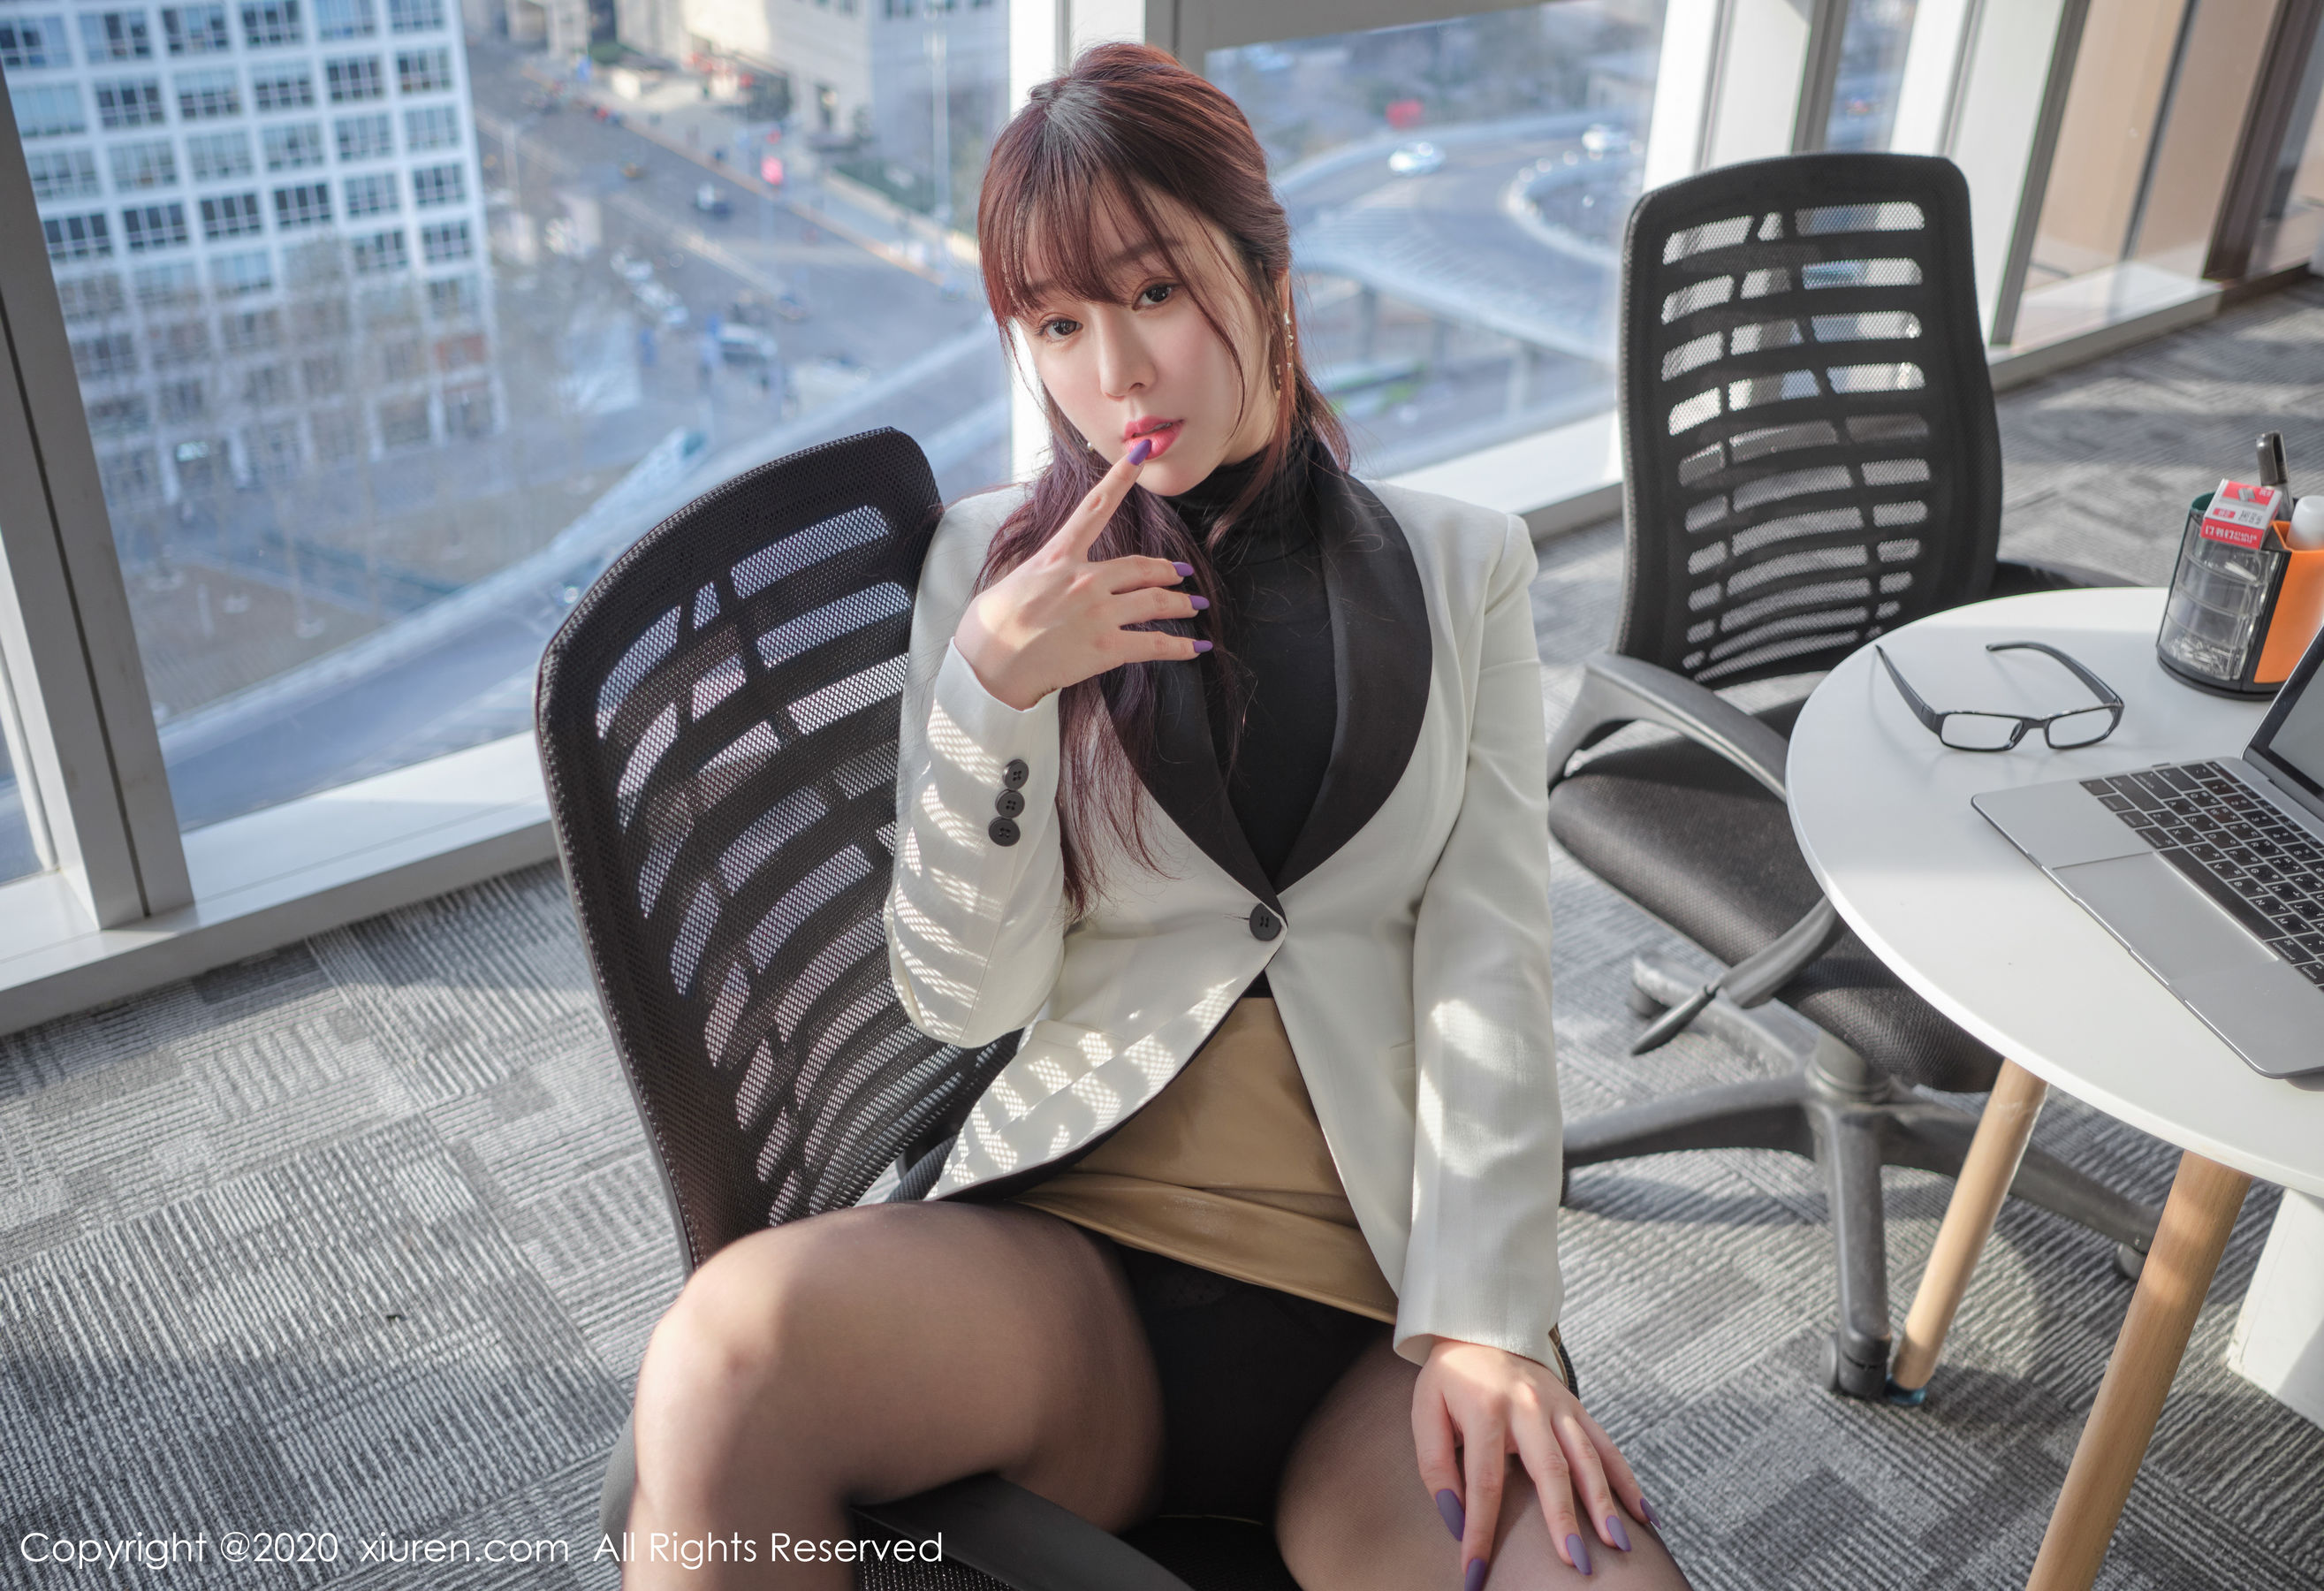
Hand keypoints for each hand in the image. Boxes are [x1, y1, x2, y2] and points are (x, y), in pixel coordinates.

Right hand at [953, 444, 1207, 710]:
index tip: (1141, 454)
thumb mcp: (1016, 580)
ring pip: (1156, 601)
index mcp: (1058, 556)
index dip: (1122, 476)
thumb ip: (1046, 571)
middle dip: (1168, 571)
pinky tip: (1194, 649)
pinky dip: (1180, 647)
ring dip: (1181, 604)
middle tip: (1182, 575)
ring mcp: (1097, 613)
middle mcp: (1083, 579)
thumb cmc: (991, 626)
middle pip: (1142, 567)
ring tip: (1193, 606)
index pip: (1095, 507)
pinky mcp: (1106, 648)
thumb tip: (1054, 571)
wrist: (987, 665)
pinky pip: (1155, 644)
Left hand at [1414, 1338, 1651, 1580]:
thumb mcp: (1425, 1413)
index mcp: (1485, 1408)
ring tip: (1618, 1544)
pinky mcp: (1576, 1406)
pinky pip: (1607, 1444)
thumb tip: (1455, 1519)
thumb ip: (1437, 1466)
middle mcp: (1528, 1406)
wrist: (1480, 1326)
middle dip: (1564, 1519)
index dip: (1481, 1531)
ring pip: (1588, 1457)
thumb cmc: (1450, 1379)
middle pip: (1550, 1470)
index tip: (1476, 1572)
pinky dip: (1626, 1479)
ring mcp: (1558, 1405)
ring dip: (1605, 1503)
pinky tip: (1642, 1512)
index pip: (1484, 1483)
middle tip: (1575, 1563)